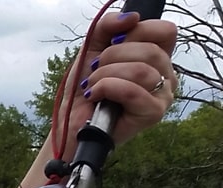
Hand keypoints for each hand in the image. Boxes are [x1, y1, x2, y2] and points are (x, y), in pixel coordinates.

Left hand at [63, 12, 177, 150]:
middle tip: (95, 70)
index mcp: (158, 56)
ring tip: (93, 86)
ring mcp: (163, 95)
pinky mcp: (153, 113)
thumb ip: (108, 25)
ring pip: (140, 71)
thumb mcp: (93, 47)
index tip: (112, 44)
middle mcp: (166, 75)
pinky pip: (132, 92)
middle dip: (112, 56)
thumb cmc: (86, 86)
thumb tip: (132, 17)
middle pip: (151, 50)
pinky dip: (106, 89)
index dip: (136, 32)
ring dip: (105, 75)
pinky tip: (94, 96)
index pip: (165, 31)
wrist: (72, 119)